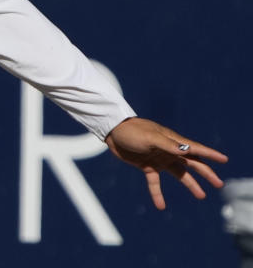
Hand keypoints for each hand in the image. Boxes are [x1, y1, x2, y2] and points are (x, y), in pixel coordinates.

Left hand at [105, 117, 227, 209]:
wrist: (112, 132)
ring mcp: (159, 159)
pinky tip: (161, 206)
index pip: (195, 149)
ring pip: (179, 174)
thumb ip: (167, 145)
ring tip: (201, 196)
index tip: (224, 160)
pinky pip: (155, 183)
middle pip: (192, 164)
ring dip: (190, 184)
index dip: (210, 154)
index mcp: (172, 141)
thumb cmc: (132, 131)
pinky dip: (158, 194)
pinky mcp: (147, 166)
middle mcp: (169, 151)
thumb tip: (186, 151)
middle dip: (206, 173)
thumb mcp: (150, 137)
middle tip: (219, 184)